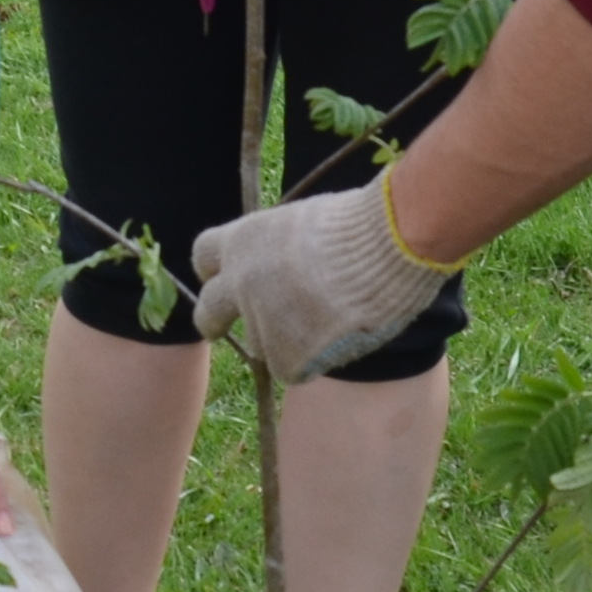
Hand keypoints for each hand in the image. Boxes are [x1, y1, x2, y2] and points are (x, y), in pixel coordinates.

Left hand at [190, 181, 441, 380]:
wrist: (387, 246)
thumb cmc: (358, 224)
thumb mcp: (304, 221)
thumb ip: (280, 248)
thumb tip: (284, 269)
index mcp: (243, 240)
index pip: (204, 256)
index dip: (216, 271)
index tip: (226, 278)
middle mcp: (240, 283)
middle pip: (207, 313)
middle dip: (213, 322)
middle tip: (219, 329)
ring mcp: (260, 322)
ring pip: (262, 343)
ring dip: (286, 339)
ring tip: (331, 318)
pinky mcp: (285, 356)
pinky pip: (291, 369)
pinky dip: (312, 361)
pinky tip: (340, 338)